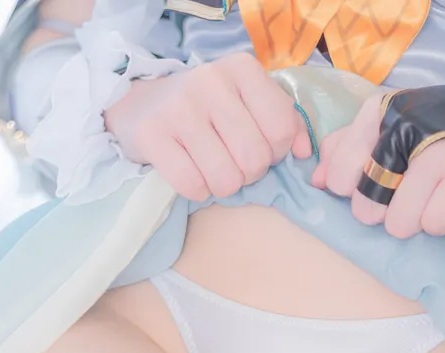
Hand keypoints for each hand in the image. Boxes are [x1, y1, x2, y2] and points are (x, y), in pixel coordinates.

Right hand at [104, 53, 312, 201]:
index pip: (281, 128)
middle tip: (233, 161)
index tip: (257, 145)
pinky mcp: (151, 134)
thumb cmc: (206, 109)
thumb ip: (284, 122)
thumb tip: (304, 153)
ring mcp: (178, 107)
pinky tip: (191, 173)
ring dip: (223, 185)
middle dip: (249, 172)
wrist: (140, 106)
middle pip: (255, 158)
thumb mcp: (247, 102)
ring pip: (226, 178)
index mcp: (241, 69)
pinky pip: (193, 185)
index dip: (275, 151)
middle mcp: (210, 81)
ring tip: (211, 167)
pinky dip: (197, 191)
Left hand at [311, 94, 444, 238]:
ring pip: (399, 225)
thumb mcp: (382, 125)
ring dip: (413, 220)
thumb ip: (344, 149)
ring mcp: (435, 153)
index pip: (339, 178)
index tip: (373, 183)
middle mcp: (401, 131)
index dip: (353, 191)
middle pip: (365, 210)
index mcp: (374, 115)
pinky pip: (433, 223)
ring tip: (429, 197)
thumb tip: (317, 181)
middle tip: (405, 194)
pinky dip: (439, 221)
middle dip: (383, 212)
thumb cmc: (428, 125)